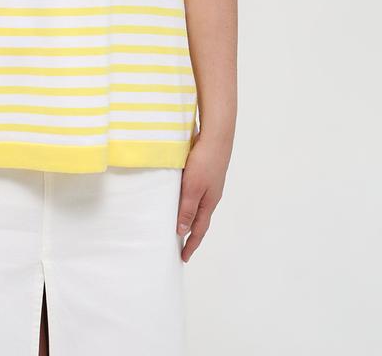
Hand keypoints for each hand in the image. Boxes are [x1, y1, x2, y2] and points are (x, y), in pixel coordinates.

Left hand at [176, 130, 231, 262]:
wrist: (216, 137)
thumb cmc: (204, 162)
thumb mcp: (192, 188)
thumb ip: (187, 209)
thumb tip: (182, 232)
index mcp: (208, 203)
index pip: (198, 229)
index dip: (191, 244)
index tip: (183, 258)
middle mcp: (210, 196)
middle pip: (199, 220)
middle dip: (190, 234)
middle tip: (180, 246)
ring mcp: (209, 184)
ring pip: (197, 206)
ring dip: (188, 217)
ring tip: (178, 225)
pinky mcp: (205, 173)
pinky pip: (195, 193)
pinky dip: (188, 201)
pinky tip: (181, 197)